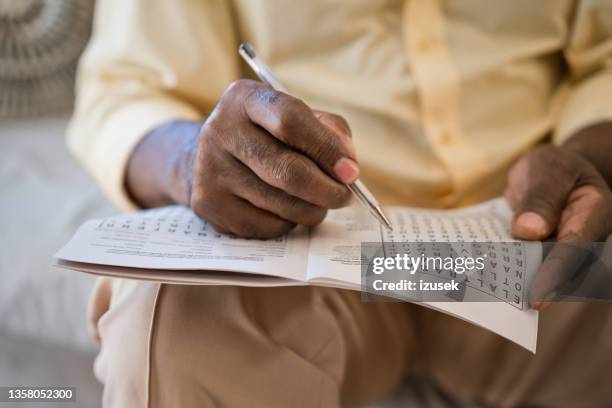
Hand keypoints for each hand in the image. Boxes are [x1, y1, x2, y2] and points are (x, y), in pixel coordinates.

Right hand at [185, 80, 356, 237]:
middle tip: (345, 197)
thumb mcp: (297, 117)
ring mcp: (210, 169)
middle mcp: (221, 130)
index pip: (290, 120)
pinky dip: (288, 223)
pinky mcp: (209, 204)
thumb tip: (347, 169)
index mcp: (245, 99)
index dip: (326, 148)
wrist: (211, 155)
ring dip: (312, 210)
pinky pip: (266, 225)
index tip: (351, 171)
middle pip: (287, 170)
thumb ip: (329, 132)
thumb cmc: (268, 135)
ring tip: (318, 203)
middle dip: (326, 190)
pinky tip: (287, 210)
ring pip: (281, 204)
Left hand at [505, 143, 611, 308]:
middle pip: (563, 273)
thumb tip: (527, 231)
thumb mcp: (546, 170)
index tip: (536, 298)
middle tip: (505, 303)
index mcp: (594, 213)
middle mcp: (585, 238)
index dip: (555, 275)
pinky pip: (529, 268)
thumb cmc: (554, 168)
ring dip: (521, 285)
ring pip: (546, 275)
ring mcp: (565, 250)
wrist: (555, 171)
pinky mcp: (545, 256)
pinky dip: (510, 273)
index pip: (575, 250)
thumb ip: (540, 198)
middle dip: (535, 289)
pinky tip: (487, 280)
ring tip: (491, 296)